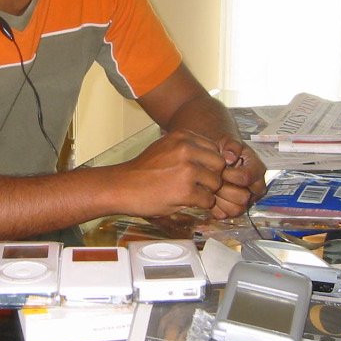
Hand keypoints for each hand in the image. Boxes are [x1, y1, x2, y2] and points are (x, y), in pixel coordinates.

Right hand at [110, 129, 227, 217]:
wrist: (121, 187)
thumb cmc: (142, 170)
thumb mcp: (165, 147)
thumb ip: (188, 148)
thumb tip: (214, 158)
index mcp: (183, 136)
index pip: (214, 149)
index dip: (209, 163)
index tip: (199, 172)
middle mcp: (187, 149)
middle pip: (219, 165)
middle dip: (212, 177)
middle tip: (198, 185)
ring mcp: (187, 170)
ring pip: (216, 183)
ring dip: (207, 192)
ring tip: (189, 193)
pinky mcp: (186, 191)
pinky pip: (208, 200)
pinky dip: (200, 204)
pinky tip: (184, 201)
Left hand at [209, 138, 266, 219]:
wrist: (218, 156)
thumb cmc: (225, 148)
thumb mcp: (230, 140)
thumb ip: (232, 145)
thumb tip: (229, 158)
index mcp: (257, 170)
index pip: (246, 178)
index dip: (230, 174)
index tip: (219, 167)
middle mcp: (255, 188)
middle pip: (243, 197)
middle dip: (224, 189)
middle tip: (213, 180)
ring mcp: (246, 200)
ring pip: (236, 210)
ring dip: (219, 200)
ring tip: (210, 188)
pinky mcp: (234, 209)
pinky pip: (225, 215)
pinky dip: (214, 208)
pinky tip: (208, 195)